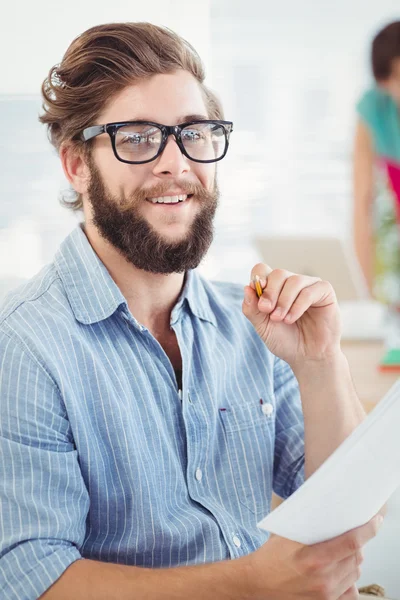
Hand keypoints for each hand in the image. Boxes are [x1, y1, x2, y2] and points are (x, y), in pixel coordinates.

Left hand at [242, 263, 341, 368]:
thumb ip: (252, 308)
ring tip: (280, 319)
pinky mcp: (324, 292)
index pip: (262, 270)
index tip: (257, 298)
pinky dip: (298, 305)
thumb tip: (247, 287)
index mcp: (274, 288)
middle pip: (278, 273)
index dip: (258, 279)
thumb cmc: (285, 341)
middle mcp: (291, 283)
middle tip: (266, 310)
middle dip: (270, 293)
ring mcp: (308, 285)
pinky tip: (291, 319)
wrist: (307, 357)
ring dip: (284, 301)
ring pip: (294, 280)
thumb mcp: (262, 326)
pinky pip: (309, 291)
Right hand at [242, 514, 382, 599]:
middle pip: (356, 558)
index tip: (376, 521)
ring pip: (355, 573)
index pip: (351, 542)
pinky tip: (342, 571)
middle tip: (354, 533)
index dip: (368, 530)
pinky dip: (350, 580)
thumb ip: (310, 527)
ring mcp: (325, 594)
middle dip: (358, 543)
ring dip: (354, 560)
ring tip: (345, 551)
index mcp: (314, 559)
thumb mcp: (287, 536)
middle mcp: (323, 579)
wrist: (256, 583)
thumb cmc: (270, 557)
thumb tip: (332, 513)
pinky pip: (350, 592)